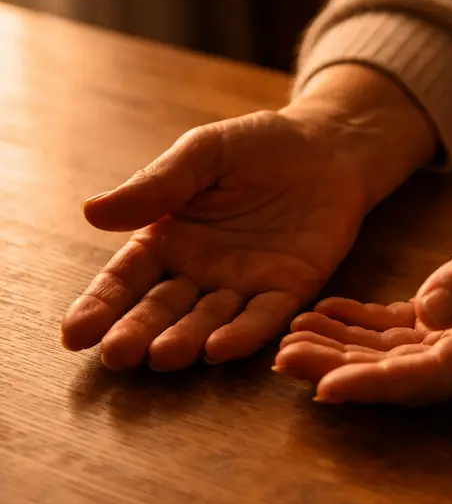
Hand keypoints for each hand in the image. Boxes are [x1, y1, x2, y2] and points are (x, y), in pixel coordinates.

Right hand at [61, 110, 370, 370]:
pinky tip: (220, 348)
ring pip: (209, 320)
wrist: (326, 149)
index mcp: (169, 239)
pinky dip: (243, 334)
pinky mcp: (289, 290)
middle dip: (139, 333)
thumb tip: (92, 214)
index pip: (127, 279)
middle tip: (118, 356)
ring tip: (164, 356)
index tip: (74, 335)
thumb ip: (157, 185)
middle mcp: (201, 271)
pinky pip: (263, 317)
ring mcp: (245, 285)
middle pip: (163, 309)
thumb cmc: (258, 146)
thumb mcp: (203, 154)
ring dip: (187, 340)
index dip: (101, 306)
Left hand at [275, 184, 451, 404]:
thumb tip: (428, 313)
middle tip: (282, 359)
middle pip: (405, 377)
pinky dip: (362, 327)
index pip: (434, 376)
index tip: (323, 387)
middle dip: (342, 370)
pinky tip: (326, 311)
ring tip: (291, 337)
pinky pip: (402, 335)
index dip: (378, 386)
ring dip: (343, 350)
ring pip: (396, 359)